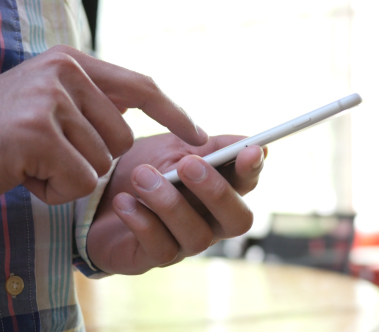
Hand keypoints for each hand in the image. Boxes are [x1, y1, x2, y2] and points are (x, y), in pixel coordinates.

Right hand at [0, 45, 206, 203]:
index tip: (200, 136)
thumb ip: (91, 106)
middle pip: (122, 139)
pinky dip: (53, 191)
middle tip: (44, 154)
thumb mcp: (49, 107)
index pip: (140, 86)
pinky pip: (78, 181)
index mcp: (70, 62)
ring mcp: (47, 99)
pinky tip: (22, 175)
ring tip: (29, 161)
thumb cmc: (1, 135)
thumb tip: (137, 126)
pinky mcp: (35, 133)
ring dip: (67, 177)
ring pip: (100, 164)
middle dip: (90, 160)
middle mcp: (62, 71)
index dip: (173, 113)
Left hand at [87, 133, 266, 274]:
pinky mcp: (154, 258)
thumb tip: (252, 144)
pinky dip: (142, 221)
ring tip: (141, 175)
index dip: (252, 170)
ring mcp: (185, 243)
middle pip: (238, 221)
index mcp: (220, 189)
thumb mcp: (174, 146)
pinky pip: (160, 248)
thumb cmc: (143, 167)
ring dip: (170, 203)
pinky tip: (124, 201)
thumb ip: (208, 147)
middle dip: (216, 192)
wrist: (95, 194)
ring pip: (197, 235)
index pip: (247, 183)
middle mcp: (211, 221)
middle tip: (189, 165)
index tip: (252, 151)